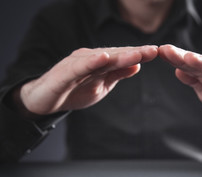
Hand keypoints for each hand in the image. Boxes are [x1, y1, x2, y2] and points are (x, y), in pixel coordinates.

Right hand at [14, 46, 157, 115]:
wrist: (43, 101)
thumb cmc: (72, 91)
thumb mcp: (101, 85)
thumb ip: (117, 74)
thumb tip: (137, 65)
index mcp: (99, 62)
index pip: (122, 57)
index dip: (139, 54)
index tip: (158, 52)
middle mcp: (89, 59)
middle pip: (115, 55)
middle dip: (135, 52)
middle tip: (154, 50)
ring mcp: (76, 64)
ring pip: (101, 58)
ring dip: (120, 55)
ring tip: (138, 53)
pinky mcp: (63, 73)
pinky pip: (79, 67)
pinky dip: (91, 62)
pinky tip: (104, 58)